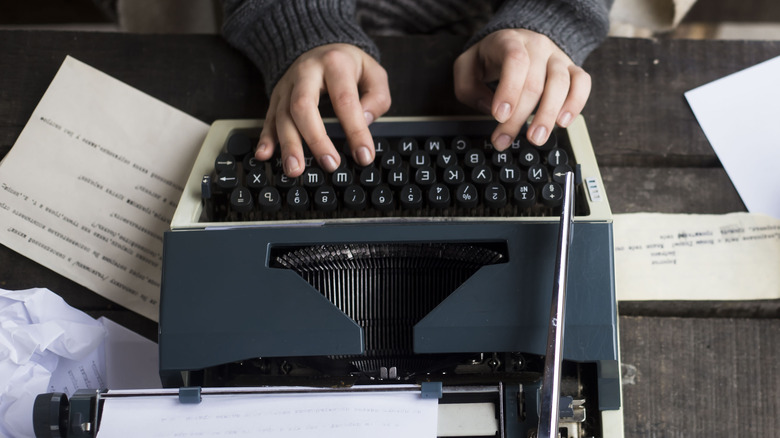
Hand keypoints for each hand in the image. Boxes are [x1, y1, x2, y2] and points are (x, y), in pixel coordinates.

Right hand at [255, 44, 391, 176]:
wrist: (319, 45)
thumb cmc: (348, 65)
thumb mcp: (373, 72)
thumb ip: (376, 97)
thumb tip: (365, 121)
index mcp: (334, 64)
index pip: (344, 100)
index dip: (355, 130)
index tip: (364, 155)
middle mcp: (306, 73)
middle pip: (303, 106)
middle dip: (316, 139)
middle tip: (329, 164)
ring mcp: (288, 85)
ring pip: (283, 115)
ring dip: (288, 145)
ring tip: (296, 169)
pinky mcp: (276, 97)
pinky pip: (268, 118)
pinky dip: (265, 138)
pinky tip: (264, 155)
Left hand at [453, 29, 590, 149]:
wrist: (517, 42)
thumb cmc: (490, 59)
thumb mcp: (467, 67)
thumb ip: (468, 87)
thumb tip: (490, 108)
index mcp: (509, 41)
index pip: (515, 60)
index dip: (509, 89)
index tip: (499, 115)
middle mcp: (537, 46)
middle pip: (534, 82)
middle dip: (519, 117)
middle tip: (505, 139)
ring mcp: (556, 57)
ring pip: (560, 84)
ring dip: (547, 115)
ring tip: (536, 138)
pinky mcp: (571, 68)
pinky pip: (582, 83)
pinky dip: (576, 103)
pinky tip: (563, 122)